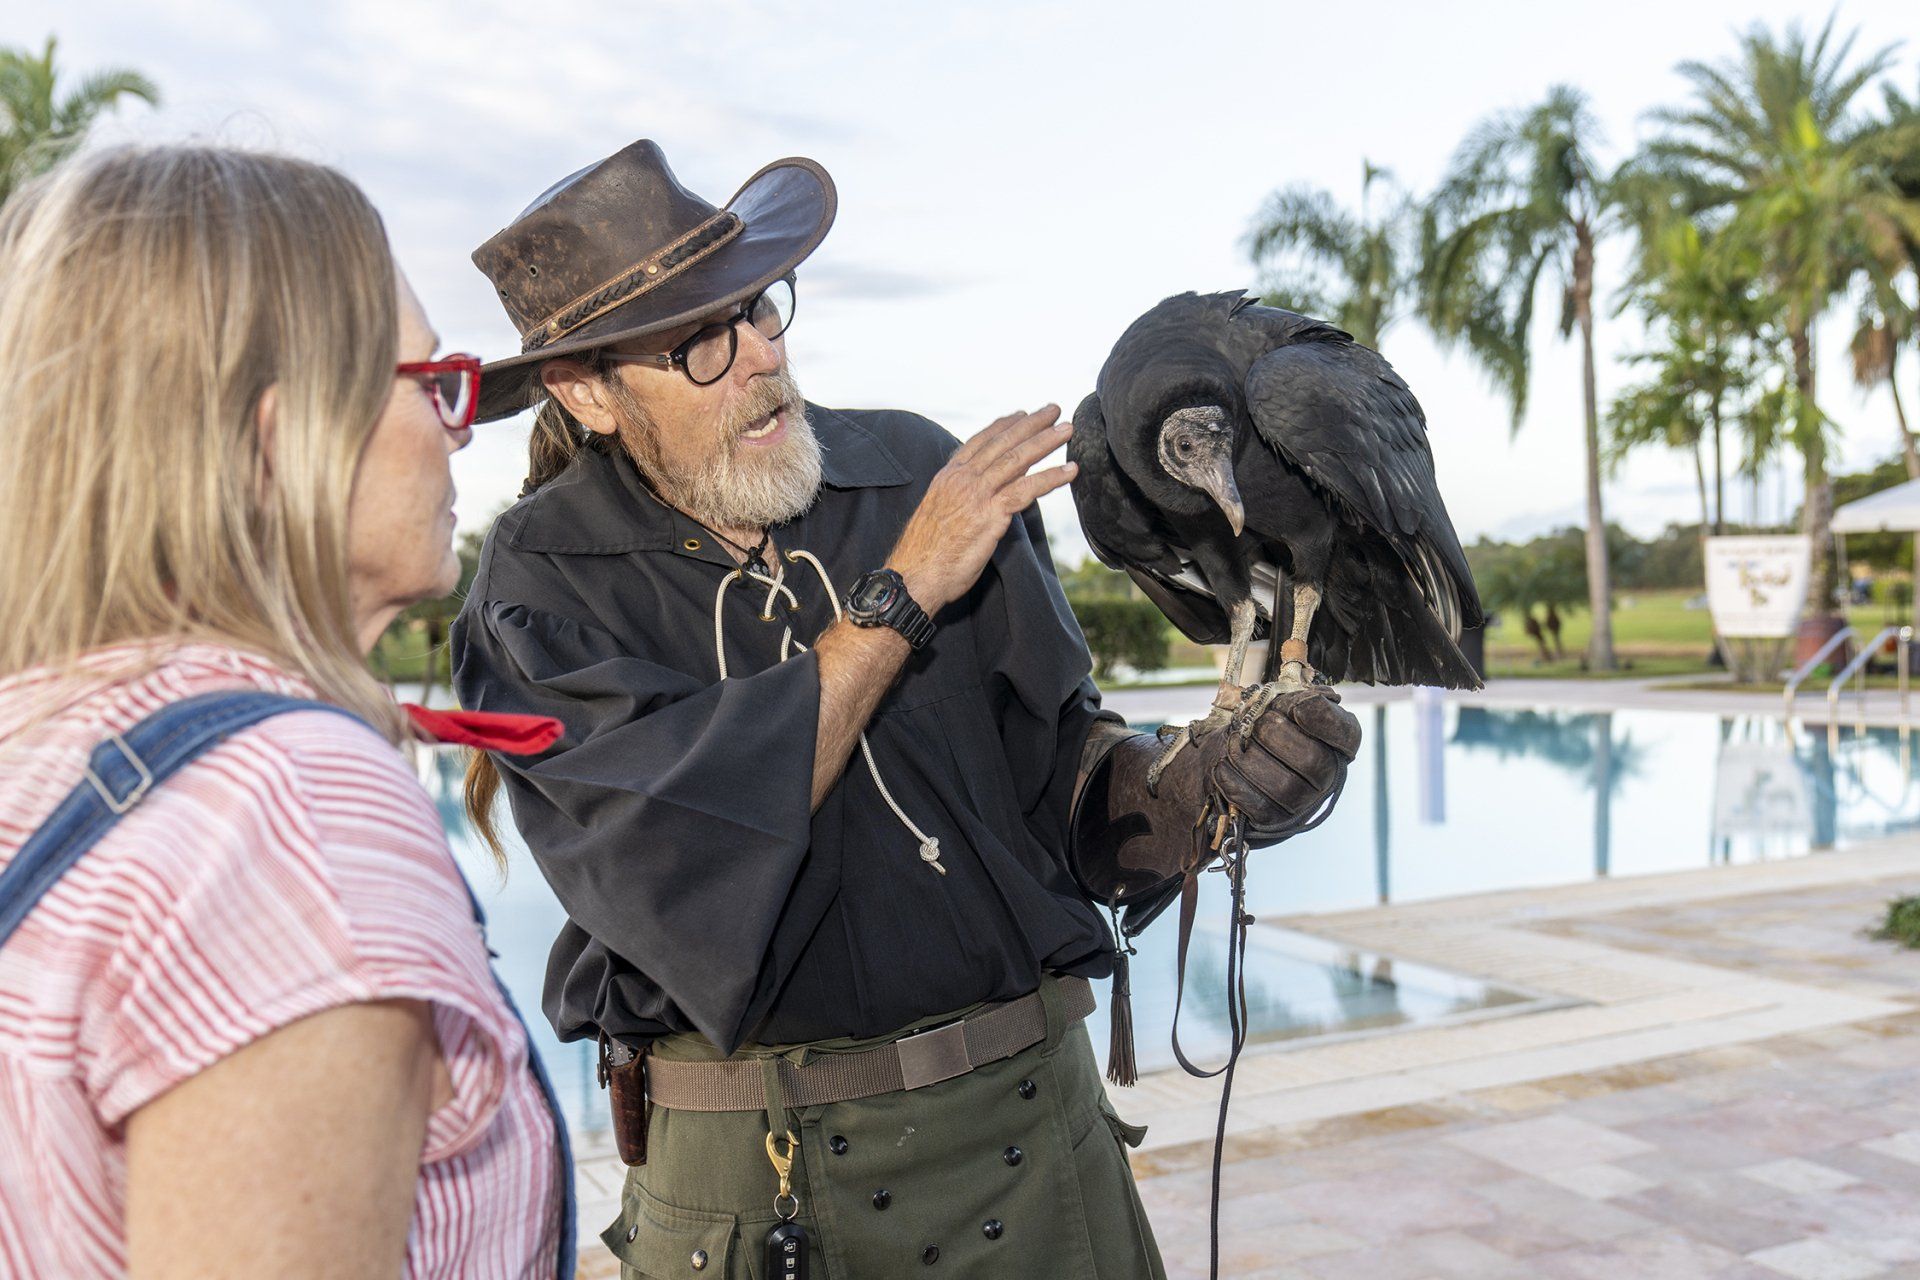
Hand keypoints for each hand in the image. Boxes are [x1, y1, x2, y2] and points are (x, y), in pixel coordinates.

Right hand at [886, 406, 1076, 613]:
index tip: (1022, 414)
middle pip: (1002, 443)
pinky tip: (1070, 470)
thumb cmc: (925, 554)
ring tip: (1067, 429)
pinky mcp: (990, 516)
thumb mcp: (939, 515)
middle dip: (1031, 424)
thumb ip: (960, 499)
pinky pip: (1027, 490)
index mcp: (948, 477)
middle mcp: (962, 479)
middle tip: (1054, 409)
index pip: (980, 442)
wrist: (914, 575)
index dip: (1003, 425)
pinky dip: (1051, 477)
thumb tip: (982, 497)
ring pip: (1017, 459)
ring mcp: (976, 495)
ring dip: (1045, 441)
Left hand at [1165, 688, 1361, 842]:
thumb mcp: (1277, 706)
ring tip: (1232, 743)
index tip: (1297, 706)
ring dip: (1249, 758)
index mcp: (1335, 744)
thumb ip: (1291, 700)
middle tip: (1253, 723)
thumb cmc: (1258, 730)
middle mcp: (1327, 778)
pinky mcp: (1273, 822)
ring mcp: (1302, 804)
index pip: (1346, 734)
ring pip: (1283, 786)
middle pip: (1311, 759)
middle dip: (1274, 734)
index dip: (1323, 718)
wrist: (1226, 764)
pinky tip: (1222, 765)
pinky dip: (1234, 781)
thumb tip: (1302, 702)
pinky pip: (1256, 806)